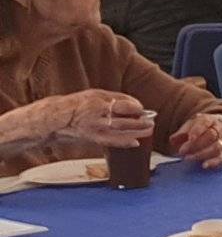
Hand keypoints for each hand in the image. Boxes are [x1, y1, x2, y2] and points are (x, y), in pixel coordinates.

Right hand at [33, 90, 154, 149]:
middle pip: (124, 120)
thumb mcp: (95, 94)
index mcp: (98, 102)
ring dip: (137, 132)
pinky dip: (125, 142)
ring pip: (121, 132)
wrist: (55, 118)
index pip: (124, 105)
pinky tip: (135, 143)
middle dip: (140, 122)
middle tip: (151, 121)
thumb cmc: (77, 104)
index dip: (136, 107)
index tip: (142, 109)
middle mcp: (97, 116)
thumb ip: (116, 98)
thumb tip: (136, 104)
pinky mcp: (92, 138)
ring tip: (148, 130)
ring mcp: (95, 129)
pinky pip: (112, 142)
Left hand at [169, 113, 221, 168]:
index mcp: (209, 120)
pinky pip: (221, 157)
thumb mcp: (191, 124)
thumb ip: (182, 132)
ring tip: (188, 158)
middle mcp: (218, 129)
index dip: (198, 131)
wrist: (221, 126)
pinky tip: (204, 165)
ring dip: (202, 154)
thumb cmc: (202, 126)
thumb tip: (172, 140)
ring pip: (217, 147)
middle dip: (196, 144)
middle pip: (211, 135)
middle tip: (181, 151)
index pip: (205, 124)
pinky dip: (213, 162)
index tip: (190, 138)